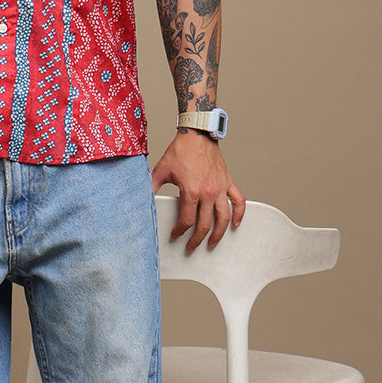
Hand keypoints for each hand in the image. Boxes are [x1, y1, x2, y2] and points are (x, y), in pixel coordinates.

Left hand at [151, 132, 244, 251]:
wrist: (197, 134)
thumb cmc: (180, 150)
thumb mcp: (161, 170)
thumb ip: (152, 186)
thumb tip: (142, 199)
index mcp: (191, 191)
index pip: (186, 220)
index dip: (179, 231)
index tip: (175, 235)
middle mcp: (208, 192)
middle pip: (205, 224)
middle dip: (197, 239)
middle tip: (191, 248)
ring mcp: (219, 188)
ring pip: (224, 217)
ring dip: (219, 233)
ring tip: (213, 243)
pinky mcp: (227, 181)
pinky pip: (238, 200)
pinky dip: (239, 214)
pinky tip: (235, 224)